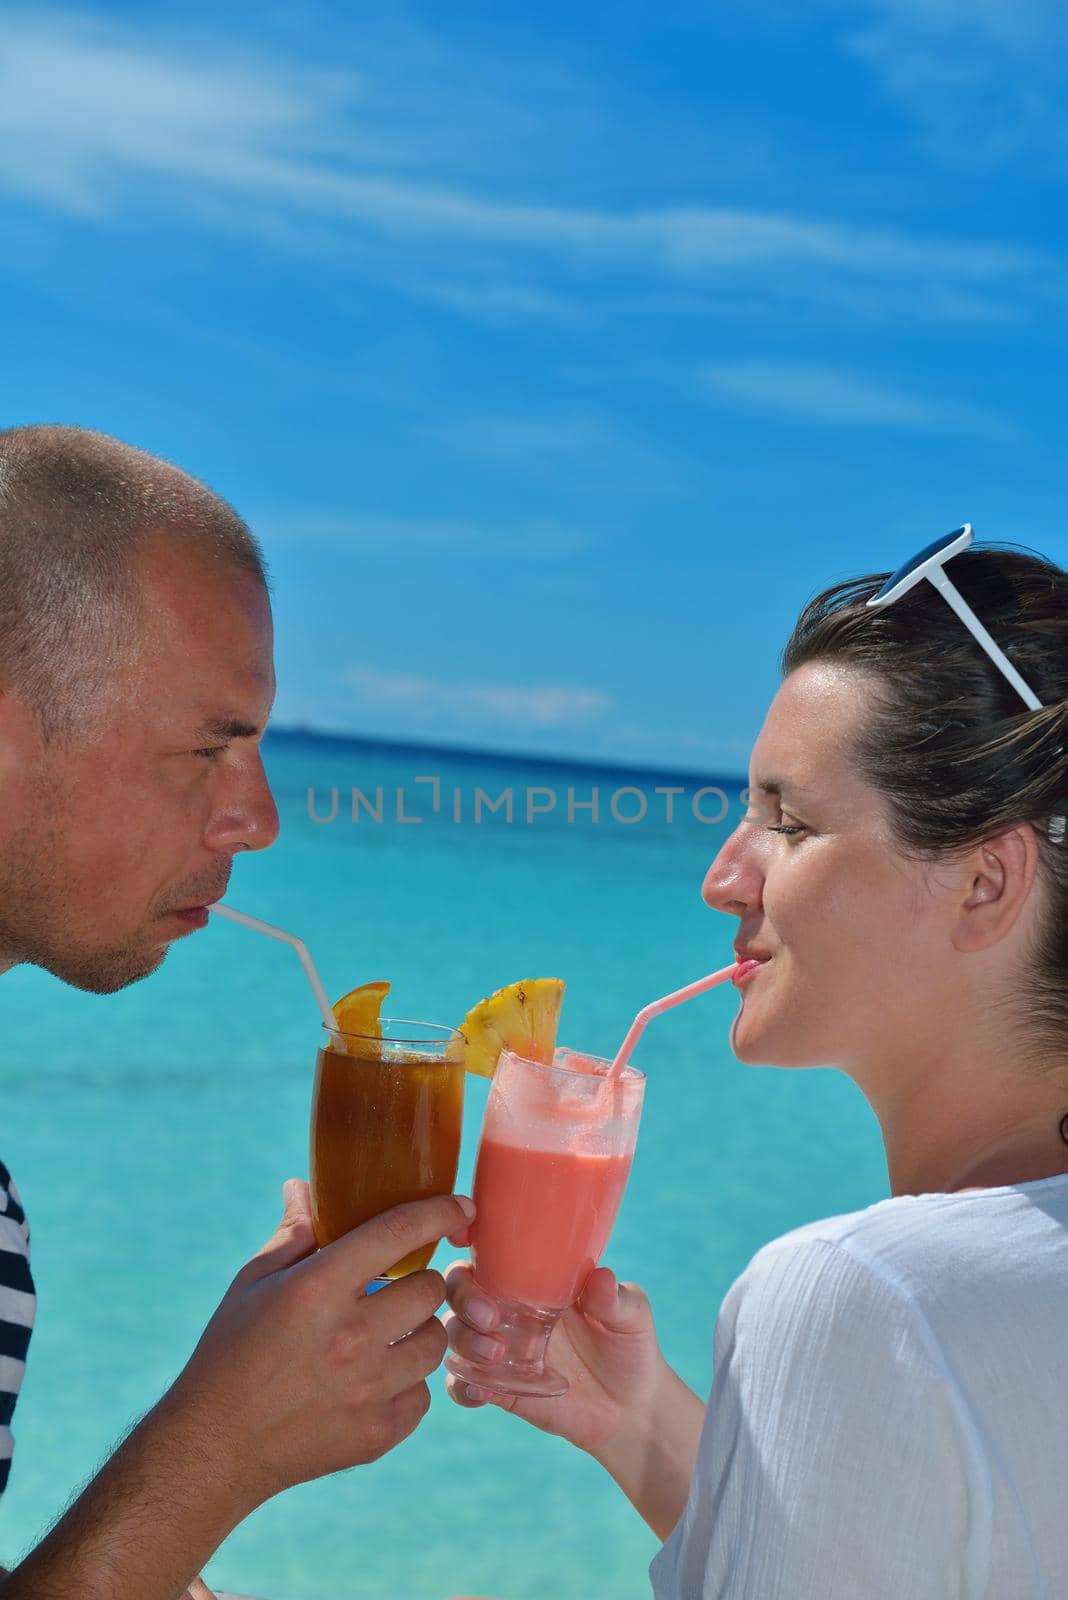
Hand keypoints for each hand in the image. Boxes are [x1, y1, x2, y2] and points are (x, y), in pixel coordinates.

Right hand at [163, 1181, 473, 1512]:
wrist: (214, 1448)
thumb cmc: (230, 1355)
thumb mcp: (253, 1284)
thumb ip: (293, 1234)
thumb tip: (305, 1186)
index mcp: (317, 1289)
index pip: (399, 1233)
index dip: (440, 1212)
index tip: (462, 1205)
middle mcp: (349, 1337)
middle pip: (429, 1288)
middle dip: (418, 1280)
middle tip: (395, 1288)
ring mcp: (367, 1390)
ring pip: (434, 1341)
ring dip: (417, 1331)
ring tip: (387, 1333)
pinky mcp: (377, 1434)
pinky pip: (421, 1395)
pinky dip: (405, 1384)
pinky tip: (375, 1380)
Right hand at [442, 1257, 665, 1456]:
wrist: (631, 1407)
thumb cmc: (629, 1346)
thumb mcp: (631, 1316)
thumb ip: (615, 1299)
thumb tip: (602, 1278)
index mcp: (534, 1278)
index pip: (489, 1250)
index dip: (466, 1238)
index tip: (464, 1239)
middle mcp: (508, 1308)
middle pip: (459, 1288)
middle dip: (463, 1296)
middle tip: (490, 1315)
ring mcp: (500, 1348)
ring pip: (455, 1333)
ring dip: (464, 1339)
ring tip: (496, 1353)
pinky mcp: (500, 1388)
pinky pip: (464, 1384)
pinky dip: (462, 1386)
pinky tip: (480, 1391)